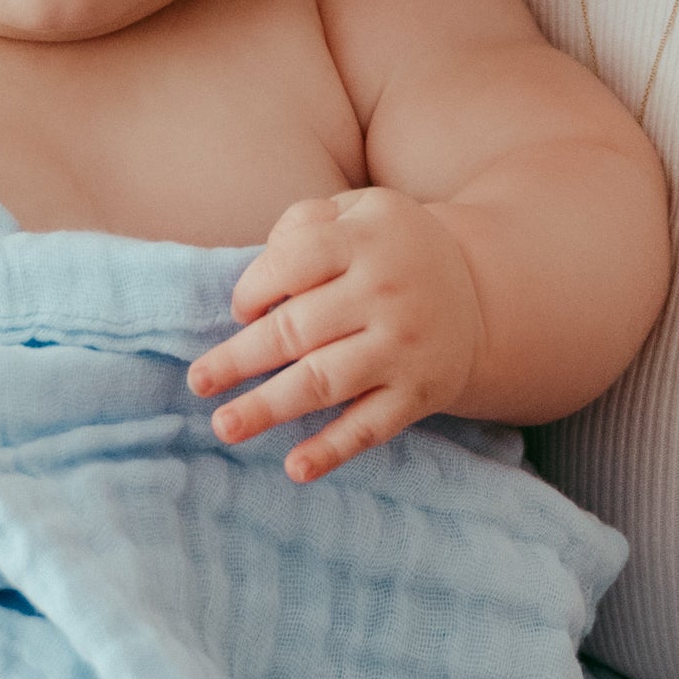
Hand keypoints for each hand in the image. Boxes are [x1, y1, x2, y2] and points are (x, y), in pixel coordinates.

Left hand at [189, 191, 491, 479]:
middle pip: (297, 329)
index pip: (294, 261)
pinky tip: (295, 468)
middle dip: (240, 358)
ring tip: (224, 425)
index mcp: (367, 240)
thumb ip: (306, 223)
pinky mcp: (420, 392)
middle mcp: (388, 292)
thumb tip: (259, 275)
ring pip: (323, 381)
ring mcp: (404, 347)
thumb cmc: (391, 251)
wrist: (480, 292)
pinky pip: (370, 426)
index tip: (241, 311)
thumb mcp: (361, 211)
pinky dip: (333, 449)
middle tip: (198, 381)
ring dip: (268, 407)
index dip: (254, 288)